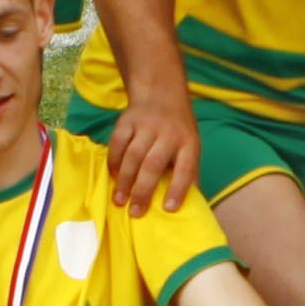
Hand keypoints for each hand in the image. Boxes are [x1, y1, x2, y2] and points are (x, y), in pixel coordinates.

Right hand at [103, 91, 203, 214]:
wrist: (160, 93)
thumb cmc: (178, 130)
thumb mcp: (191, 145)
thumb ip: (189, 171)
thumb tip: (190, 205)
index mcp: (188, 142)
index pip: (185, 168)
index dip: (178, 189)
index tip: (168, 209)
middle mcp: (168, 133)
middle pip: (153, 164)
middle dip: (143, 190)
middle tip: (135, 212)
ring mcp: (146, 125)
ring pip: (132, 155)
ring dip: (125, 181)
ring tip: (120, 201)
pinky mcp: (127, 120)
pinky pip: (117, 143)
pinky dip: (113, 162)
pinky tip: (113, 177)